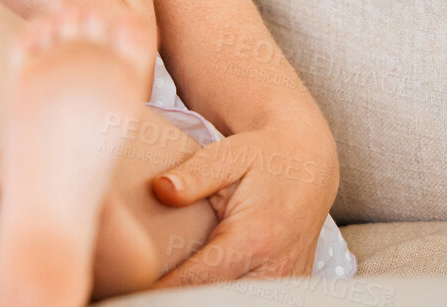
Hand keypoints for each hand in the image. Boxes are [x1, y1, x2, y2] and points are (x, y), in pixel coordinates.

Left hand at [150, 115, 339, 285]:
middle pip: (216, 299)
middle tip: (144, 288)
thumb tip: (161, 189)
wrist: (308, 163)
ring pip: (235, 302)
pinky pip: (251, 298)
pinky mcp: (288, 286)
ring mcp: (285, 282)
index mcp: (255, 238)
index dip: (164, 289)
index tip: (137, 287)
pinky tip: (198, 284)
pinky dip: (224, 293)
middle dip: (180, 296)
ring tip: (167, 285)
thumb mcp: (228, 154)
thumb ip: (194, 174)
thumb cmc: (263, 156)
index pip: (199, 280)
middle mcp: (275, 268)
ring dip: (202, 295)